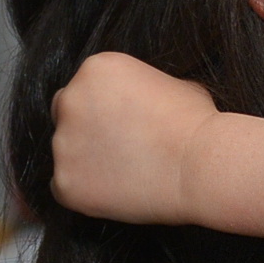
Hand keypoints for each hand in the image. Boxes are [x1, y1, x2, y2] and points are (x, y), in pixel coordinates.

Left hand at [50, 50, 221, 224]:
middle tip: (119, 149)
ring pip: (67, 154)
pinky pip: (66, 187)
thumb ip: (142, 90)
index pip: (84, 89)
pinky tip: (119, 191)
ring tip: (127, 174)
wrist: (200, 166)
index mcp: (95, 70)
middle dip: (87, 131)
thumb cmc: (196, 124)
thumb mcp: (172, 85)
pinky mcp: (65, 181)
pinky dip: (87, 192)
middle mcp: (71, 100)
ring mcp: (63, 142)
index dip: (105, 109)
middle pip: (66, 116)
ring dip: (88, 162)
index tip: (126, 126)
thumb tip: (143, 102)